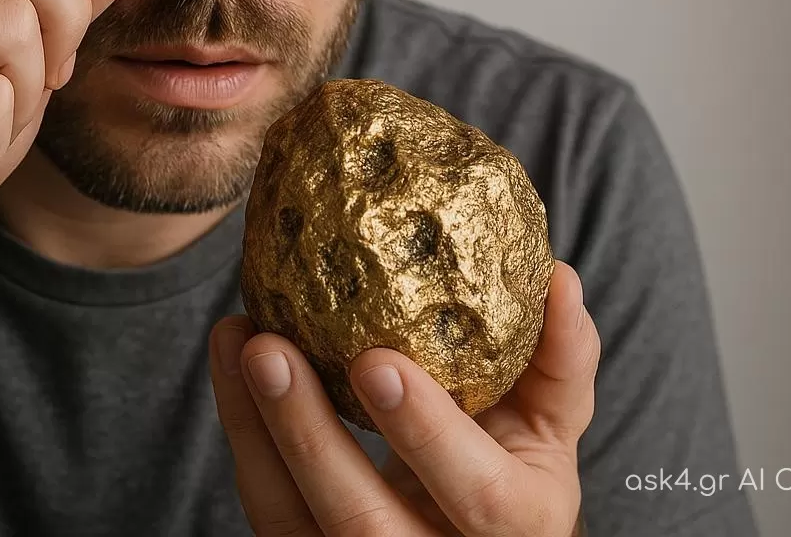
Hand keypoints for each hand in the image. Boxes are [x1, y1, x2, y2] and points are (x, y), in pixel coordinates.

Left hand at [211, 260, 598, 535]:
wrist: (463, 534)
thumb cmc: (507, 467)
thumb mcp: (548, 427)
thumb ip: (559, 360)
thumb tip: (556, 278)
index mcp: (519, 527)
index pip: (480, 498)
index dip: (430, 436)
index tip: (378, 361)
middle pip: (362, 525)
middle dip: (309, 437)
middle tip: (270, 350)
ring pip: (292, 523)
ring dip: (254, 427)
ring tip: (238, 339)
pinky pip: (266, 505)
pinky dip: (242, 430)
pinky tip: (231, 358)